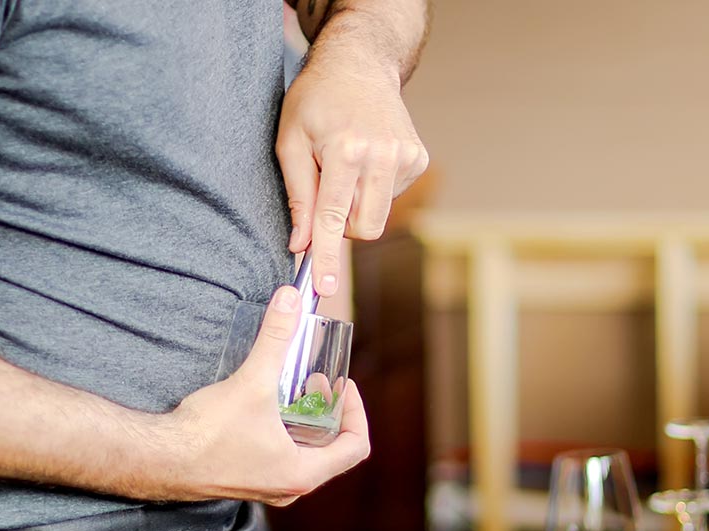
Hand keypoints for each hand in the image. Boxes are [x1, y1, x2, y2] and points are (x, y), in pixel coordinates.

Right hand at [167, 286, 369, 505]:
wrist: (159, 459)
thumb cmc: (207, 433)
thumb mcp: (252, 382)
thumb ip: (276, 338)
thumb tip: (292, 300)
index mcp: (302, 473)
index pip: (355, 448)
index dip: (357, 413)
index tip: (344, 386)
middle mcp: (289, 488)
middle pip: (332, 452)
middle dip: (330, 414)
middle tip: (316, 383)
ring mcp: (267, 487)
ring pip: (304, 456)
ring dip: (305, 424)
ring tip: (292, 392)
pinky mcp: (245, 480)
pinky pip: (279, 459)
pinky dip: (283, 434)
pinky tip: (265, 409)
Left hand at [277, 43, 427, 298]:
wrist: (358, 64)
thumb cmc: (316, 100)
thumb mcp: (290, 142)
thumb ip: (297, 197)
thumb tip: (301, 244)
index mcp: (346, 151)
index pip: (333, 219)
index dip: (327, 257)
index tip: (325, 288)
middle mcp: (382, 155)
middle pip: (364, 228)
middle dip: (341, 225)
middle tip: (325, 193)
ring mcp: (406, 157)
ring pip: (378, 216)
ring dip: (356, 205)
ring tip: (345, 167)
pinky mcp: (418, 159)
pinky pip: (391, 198)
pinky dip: (373, 190)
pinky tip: (366, 160)